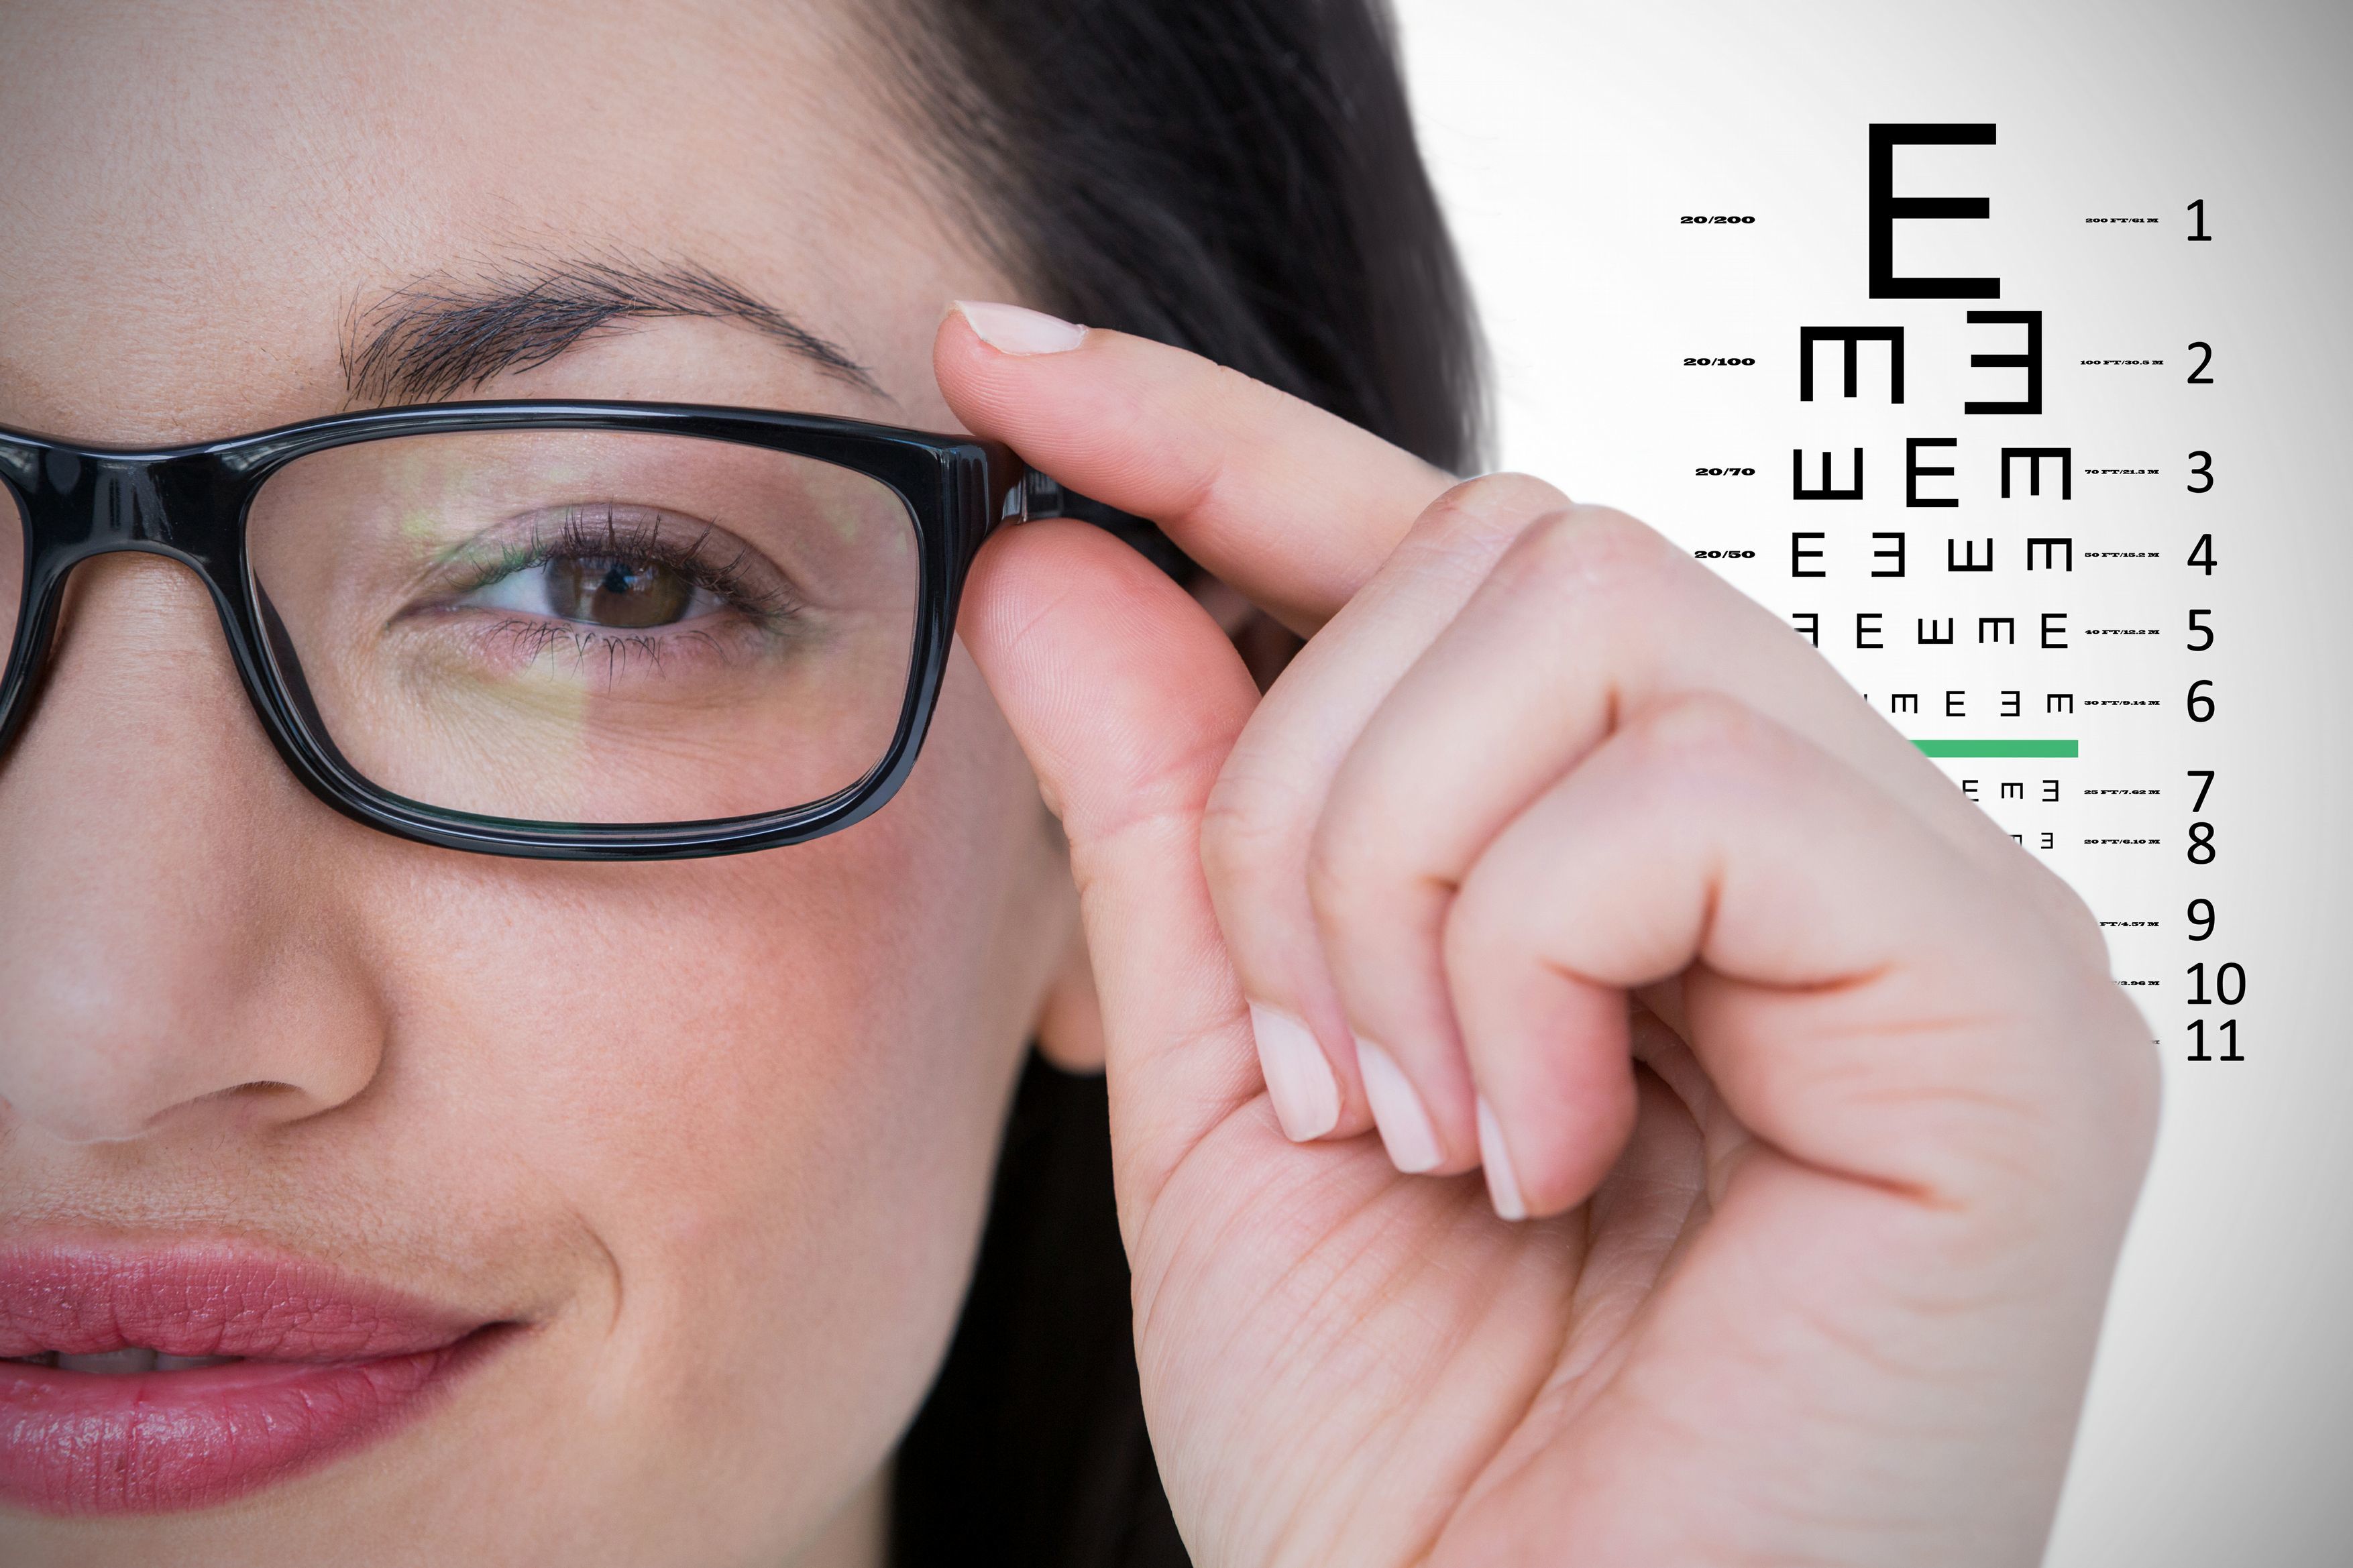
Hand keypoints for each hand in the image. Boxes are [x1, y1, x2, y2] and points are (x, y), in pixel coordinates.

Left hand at [935, 307, 2157, 1567]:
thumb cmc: (1406, 1469)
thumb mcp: (1228, 1090)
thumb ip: (1174, 813)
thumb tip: (1071, 545)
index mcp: (1664, 864)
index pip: (1449, 554)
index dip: (1227, 440)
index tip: (1005, 361)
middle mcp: (1831, 847)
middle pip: (1518, 547)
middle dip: (1313, 790)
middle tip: (1314, 1061)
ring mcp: (1943, 910)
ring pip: (1589, 616)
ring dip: (1398, 876)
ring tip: (1416, 1125)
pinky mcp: (2016, 1005)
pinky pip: (1690, 792)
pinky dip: (1524, 959)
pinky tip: (1528, 1151)